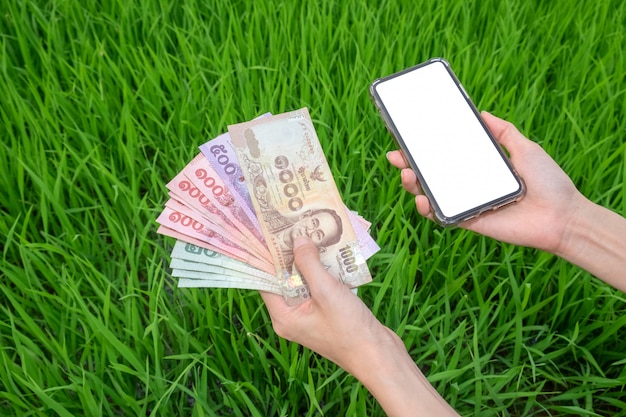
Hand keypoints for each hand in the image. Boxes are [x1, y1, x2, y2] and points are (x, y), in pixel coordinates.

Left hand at [259, 236, 459, 415]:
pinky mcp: (327, 313)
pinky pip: (320, 287)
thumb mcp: (327, 292)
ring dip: (311, 260)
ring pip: (305, 281)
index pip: (266, 282)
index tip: (270, 233)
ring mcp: (310, 316)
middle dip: (291, 254)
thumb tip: (298, 240)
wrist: (380, 356)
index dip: (268, 257)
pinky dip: (325, 271)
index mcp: (283, 316)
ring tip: (314, 233)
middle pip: (285, 279)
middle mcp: (292, 317)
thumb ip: (310, 264)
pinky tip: (333, 252)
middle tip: (294, 227)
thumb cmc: (349, 329)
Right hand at [387, 111, 584, 253]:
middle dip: (408, 165)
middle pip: (430, 175)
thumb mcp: (525, 149)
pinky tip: (422, 201)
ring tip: (408, 175)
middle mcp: (468, 185)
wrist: (562, 216)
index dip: (424, 149)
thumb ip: (504, 132)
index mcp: (479, 168)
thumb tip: (482, 113)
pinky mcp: (469, 221)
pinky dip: (427, 210)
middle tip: (396, 156)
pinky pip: (442, 217)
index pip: (445, 156)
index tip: (407, 138)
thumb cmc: (549, 183)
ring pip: (429, 195)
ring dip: (412, 185)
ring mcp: (467, 204)